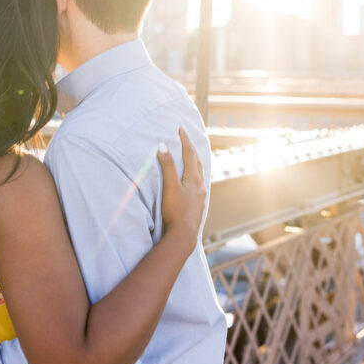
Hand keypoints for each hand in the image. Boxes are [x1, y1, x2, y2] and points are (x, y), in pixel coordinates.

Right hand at [157, 126, 206, 250]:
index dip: (185, 140)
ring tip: (192, 157)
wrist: (183, 235)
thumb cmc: (175, 210)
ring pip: (200, 174)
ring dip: (195, 162)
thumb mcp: (169, 186)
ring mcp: (201, 196)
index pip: (189, 154)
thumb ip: (167, 166)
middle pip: (197, 162)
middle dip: (192, 149)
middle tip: (187, 139)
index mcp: (194, 179)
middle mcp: (201, 186)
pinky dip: (196, 176)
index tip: (181, 128)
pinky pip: (199, 184)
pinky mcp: (198, 205)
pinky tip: (194, 182)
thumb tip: (163, 146)